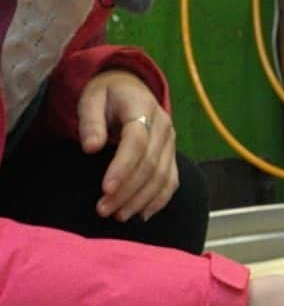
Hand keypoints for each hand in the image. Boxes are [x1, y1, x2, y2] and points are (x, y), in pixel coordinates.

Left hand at [77, 70, 177, 221]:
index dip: (123, 167)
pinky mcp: (171, 155)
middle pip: (150, 164)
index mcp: (142, 108)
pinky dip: (159, 200)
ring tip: (118, 216)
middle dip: (128, 190)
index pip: (136, 141)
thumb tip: (91, 147)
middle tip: (103, 210)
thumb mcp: (91, 99)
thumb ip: (90, 121)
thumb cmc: (106, 95)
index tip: (105, 189)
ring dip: (141, 199)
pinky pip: (171, 180)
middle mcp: (163, 126)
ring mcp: (171, 142)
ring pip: (162, 176)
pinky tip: (142, 214)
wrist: (130, 89)